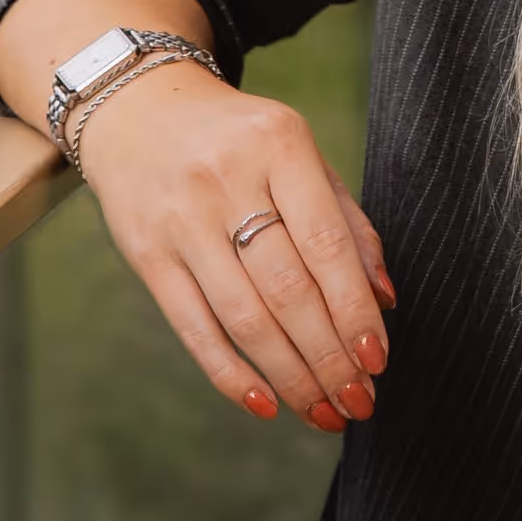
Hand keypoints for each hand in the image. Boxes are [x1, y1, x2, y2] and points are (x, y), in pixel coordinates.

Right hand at [74, 60, 395, 432]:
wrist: (138, 108)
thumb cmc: (238, 140)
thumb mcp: (298, 154)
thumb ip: (346, 220)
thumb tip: (383, 298)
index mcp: (279, 146)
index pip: (327, 245)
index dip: (355, 311)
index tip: (378, 360)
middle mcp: (227, 181)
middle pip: (288, 291)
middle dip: (329, 358)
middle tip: (359, 402)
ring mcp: (181, 220)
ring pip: (244, 318)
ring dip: (290, 376)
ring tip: (324, 411)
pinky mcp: (146, 254)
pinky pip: (193, 327)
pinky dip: (230, 373)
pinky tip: (265, 402)